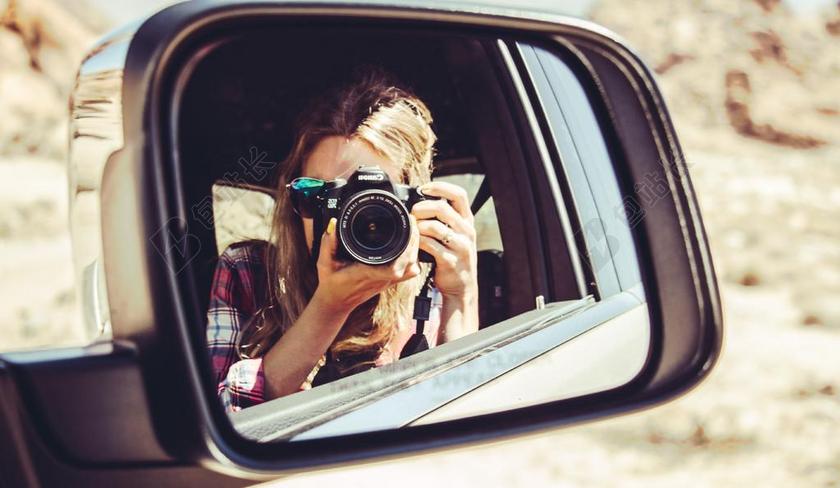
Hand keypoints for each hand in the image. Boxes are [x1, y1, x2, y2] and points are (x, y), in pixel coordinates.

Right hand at [313, 216, 421, 313]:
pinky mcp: (390, 281)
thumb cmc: (331, 282)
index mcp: (366, 273)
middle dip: (414, 242)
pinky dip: (413, 260)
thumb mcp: (324, 262)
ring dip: (415, 250)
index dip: (406, 250)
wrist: (336, 302)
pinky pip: (409, 272)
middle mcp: (381, 278)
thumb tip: (333, 223)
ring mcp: (387, 281)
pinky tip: (409, 247)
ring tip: (412, 231)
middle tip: (410, 222)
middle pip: (409, 264)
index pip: (394, 267)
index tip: (407, 229)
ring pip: (412, 268)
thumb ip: (327, 243)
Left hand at [411, 181, 477, 298]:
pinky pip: (430, 245)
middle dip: (422, 207)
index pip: (459, 194)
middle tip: (413, 213)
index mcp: (467, 221)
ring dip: (418, 226)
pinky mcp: (451, 261)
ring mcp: (460, 246)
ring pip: (435, 226)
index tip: (424, 189)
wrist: (462, 287)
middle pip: (442, 208)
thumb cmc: (454, 256)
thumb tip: (421, 201)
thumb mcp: (456, 234)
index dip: (440, 187)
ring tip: (413, 229)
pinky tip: (415, 243)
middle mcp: (467, 231)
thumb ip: (445, 219)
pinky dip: (419, 242)